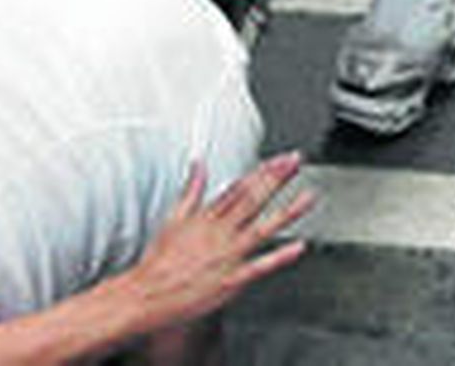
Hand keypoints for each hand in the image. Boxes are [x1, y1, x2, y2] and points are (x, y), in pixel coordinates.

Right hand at [111, 154, 313, 336]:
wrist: (146, 296)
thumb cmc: (159, 261)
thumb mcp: (173, 218)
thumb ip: (191, 190)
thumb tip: (198, 165)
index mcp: (208, 217)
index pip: (241, 187)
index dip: (264, 170)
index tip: (281, 158)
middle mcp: (221, 233)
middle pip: (254, 200)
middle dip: (277, 179)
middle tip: (297, 162)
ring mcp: (228, 256)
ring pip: (263, 229)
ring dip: (288, 212)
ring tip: (309, 197)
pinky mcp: (231, 280)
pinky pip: (260, 267)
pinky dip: (279, 257)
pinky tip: (299, 247)